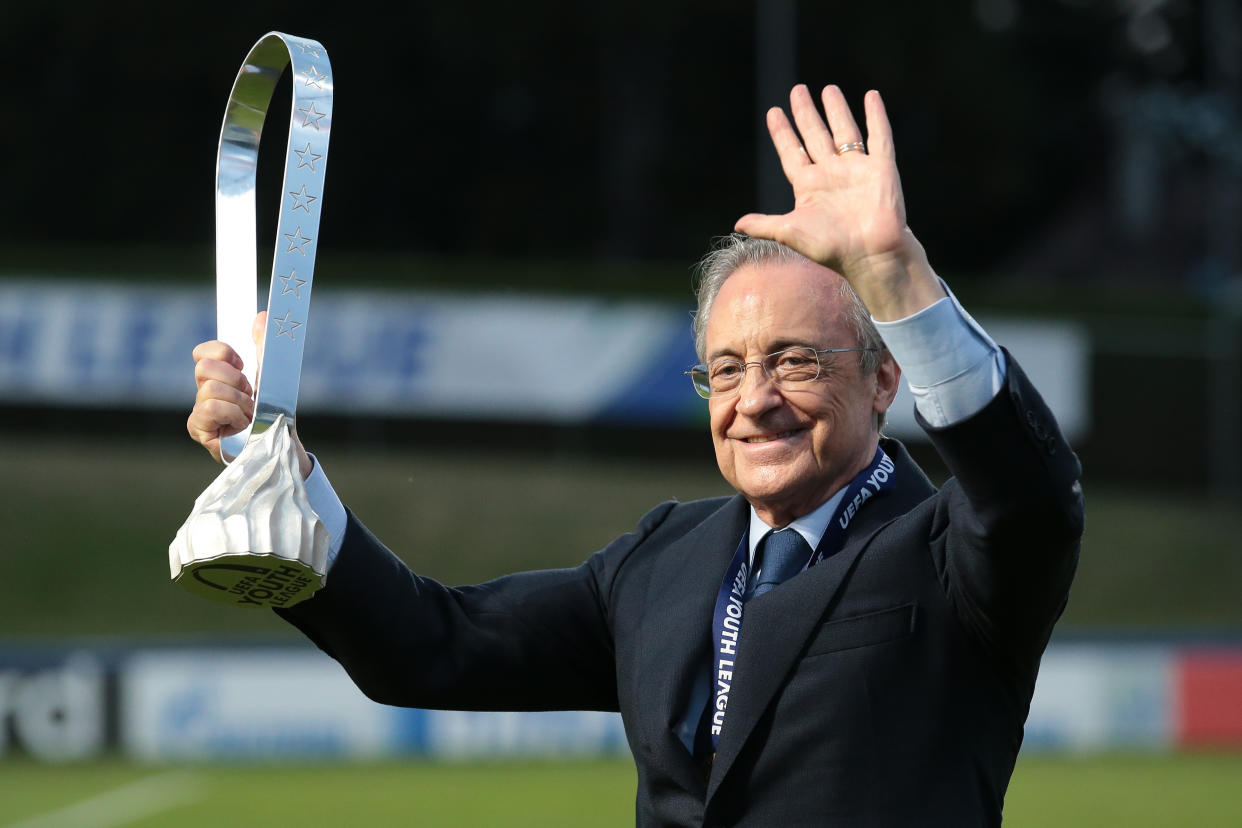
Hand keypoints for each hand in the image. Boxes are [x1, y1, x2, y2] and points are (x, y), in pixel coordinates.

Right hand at [187, 311, 312, 477]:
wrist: (281, 441)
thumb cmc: (273, 411)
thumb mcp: (270, 376)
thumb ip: (264, 347)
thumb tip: (261, 316)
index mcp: (219, 376)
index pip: (203, 352)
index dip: (223, 352)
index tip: (243, 364)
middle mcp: (205, 391)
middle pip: (204, 368)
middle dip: (235, 380)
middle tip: (249, 395)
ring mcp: (199, 411)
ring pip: (209, 388)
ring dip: (238, 400)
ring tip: (248, 414)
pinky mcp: (198, 429)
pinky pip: (207, 408)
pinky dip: (230, 413)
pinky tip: (240, 424)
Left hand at [735, 85, 943, 319]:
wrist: (870, 254)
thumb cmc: (830, 247)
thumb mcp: (790, 232)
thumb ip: (765, 224)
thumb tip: (737, 224)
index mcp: (809, 186)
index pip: (792, 152)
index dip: (783, 133)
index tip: (774, 113)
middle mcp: (831, 174)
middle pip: (815, 136)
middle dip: (806, 113)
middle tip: (797, 90)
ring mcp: (856, 169)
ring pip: (844, 131)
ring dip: (836, 110)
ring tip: (828, 89)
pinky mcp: (881, 168)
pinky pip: (879, 136)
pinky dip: (876, 116)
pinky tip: (871, 96)